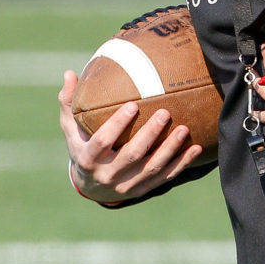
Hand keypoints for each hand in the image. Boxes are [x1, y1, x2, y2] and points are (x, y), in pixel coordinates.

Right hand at [59, 70, 202, 203]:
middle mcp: (107, 175)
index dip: (117, 125)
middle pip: (131, 155)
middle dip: (150, 135)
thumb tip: (69, 73)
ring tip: (184, 129)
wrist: (91, 187)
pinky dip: (181, 164)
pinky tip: (196, 148)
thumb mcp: (70, 128)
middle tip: (165, 113)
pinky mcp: (142, 190)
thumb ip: (69, 102)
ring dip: (170, 149)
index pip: (102, 142)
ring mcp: (126, 185)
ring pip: (152, 168)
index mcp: (88, 158)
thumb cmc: (82, 146)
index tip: (133, 105)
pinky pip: (165, 177)